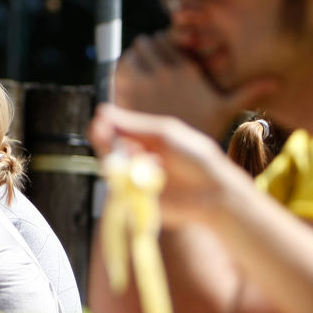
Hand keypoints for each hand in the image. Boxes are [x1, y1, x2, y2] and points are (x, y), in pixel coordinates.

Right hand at [88, 103, 254, 225]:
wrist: (212, 193)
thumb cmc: (195, 159)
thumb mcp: (164, 134)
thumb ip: (132, 125)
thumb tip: (102, 111)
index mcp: (143, 141)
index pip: (114, 131)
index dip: (104, 126)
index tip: (100, 122)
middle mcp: (135, 160)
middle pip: (108, 149)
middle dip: (103, 141)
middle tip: (101, 133)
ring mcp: (134, 181)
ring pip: (110, 169)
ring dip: (114, 160)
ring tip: (129, 155)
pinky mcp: (136, 201)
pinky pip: (117, 191)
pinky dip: (121, 182)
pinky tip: (133, 176)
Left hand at [115, 32, 276, 139]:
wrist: (180, 154)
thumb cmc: (205, 129)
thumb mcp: (226, 107)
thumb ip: (249, 90)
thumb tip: (278, 82)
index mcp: (186, 70)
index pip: (166, 39)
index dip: (163, 45)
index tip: (163, 56)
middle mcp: (165, 71)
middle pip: (146, 42)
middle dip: (147, 50)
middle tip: (149, 62)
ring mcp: (144, 81)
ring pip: (132, 53)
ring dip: (133, 58)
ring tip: (138, 70)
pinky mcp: (128, 93)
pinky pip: (119, 69)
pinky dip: (120, 70)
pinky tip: (127, 81)